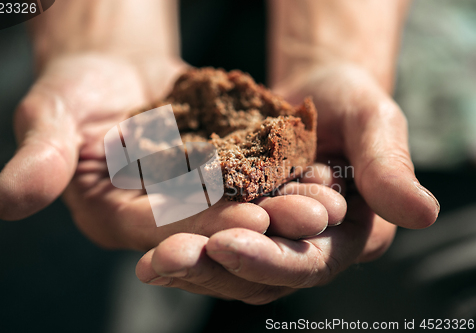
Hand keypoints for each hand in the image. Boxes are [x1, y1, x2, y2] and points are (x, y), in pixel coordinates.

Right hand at [0, 53, 342, 251]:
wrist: (112, 69)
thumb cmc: (73, 90)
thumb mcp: (50, 116)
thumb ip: (39, 158)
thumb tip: (7, 203)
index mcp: (114, 216)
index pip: (161, 229)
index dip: (204, 224)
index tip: (250, 217)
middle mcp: (158, 217)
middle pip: (212, 225)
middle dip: (262, 223)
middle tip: (311, 218)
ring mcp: (193, 197)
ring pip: (243, 205)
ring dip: (286, 203)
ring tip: (329, 198)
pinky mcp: (219, 172)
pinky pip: (256, 175)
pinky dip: (287, 173)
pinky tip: (322, 167)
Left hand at [134, 61, 439, 303]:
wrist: (310, 94)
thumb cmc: (348, 103)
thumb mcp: (374, 123)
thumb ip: (389, 167)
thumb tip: (423, 214)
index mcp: (348, 235)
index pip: (309, 262)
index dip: (269, 258)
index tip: (225, 245)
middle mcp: (307, 248)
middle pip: (261, 276)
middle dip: (215, 270)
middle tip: (167, 261)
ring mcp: (271, 241)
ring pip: (230, 269)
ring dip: (190, 268)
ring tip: (151, 264)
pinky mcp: (240, 226)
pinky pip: (210, 245)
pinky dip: (182, 248)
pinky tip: (148, 248)